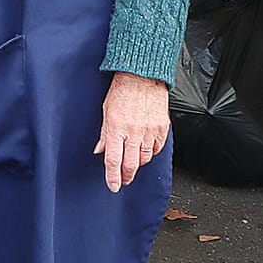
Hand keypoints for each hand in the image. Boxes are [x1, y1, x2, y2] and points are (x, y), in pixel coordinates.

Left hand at [93, 72, 169, 192]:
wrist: (142, 77)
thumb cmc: (121, 91)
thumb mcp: (105, 112)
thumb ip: (104, 134)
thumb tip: (100, 151)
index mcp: (116, 128)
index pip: (113, 160)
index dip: (112, 176)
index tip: (113, 186)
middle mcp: (133, 131)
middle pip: (131, 164)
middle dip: (126, 176)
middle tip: (123, 180)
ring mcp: (149, 131)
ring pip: (145, 159)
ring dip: (138, 165)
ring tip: (132, 165)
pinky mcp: (162, 128)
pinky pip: (157, 149)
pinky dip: (150, 154)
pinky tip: (145, 153)